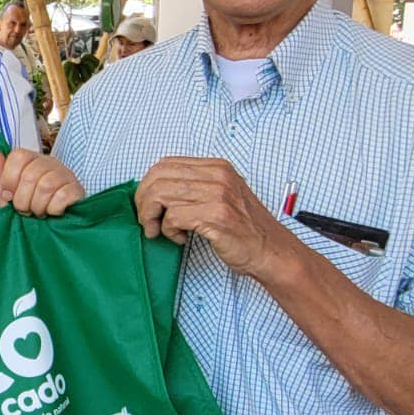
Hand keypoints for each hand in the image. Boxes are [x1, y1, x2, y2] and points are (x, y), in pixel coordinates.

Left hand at [0, 145, 83, 215]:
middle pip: (30, 174)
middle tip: (26, 208)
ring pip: (45, 186)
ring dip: (37, 206)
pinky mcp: (77, 190)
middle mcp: (50, 163)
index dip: (9, 179)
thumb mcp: (7, 190)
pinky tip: (53, 213)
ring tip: (39, 212)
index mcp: (32, 160)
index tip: (8, 195)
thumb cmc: (29, 206)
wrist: (51, 228)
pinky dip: (53, 210)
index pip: (18, 156)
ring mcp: (66, 175)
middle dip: (22, 199)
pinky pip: (62, 197)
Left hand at [134, 157, 296, 279]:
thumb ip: (192, 188)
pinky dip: (168, 231)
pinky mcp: (216, 215)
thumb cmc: (242, 228)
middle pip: (157, 178)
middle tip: (148, 222)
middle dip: (143, 202)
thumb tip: (152, 190)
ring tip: (161, 231)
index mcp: (216, 167)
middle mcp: (217, 175)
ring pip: (160, 195)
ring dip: (152, 218)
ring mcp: (218, 194)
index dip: (147, 186)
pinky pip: (173, 217)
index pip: (164, 164)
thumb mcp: (219, 196)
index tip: (146, 205)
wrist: (269, 250)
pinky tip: (181, 238)